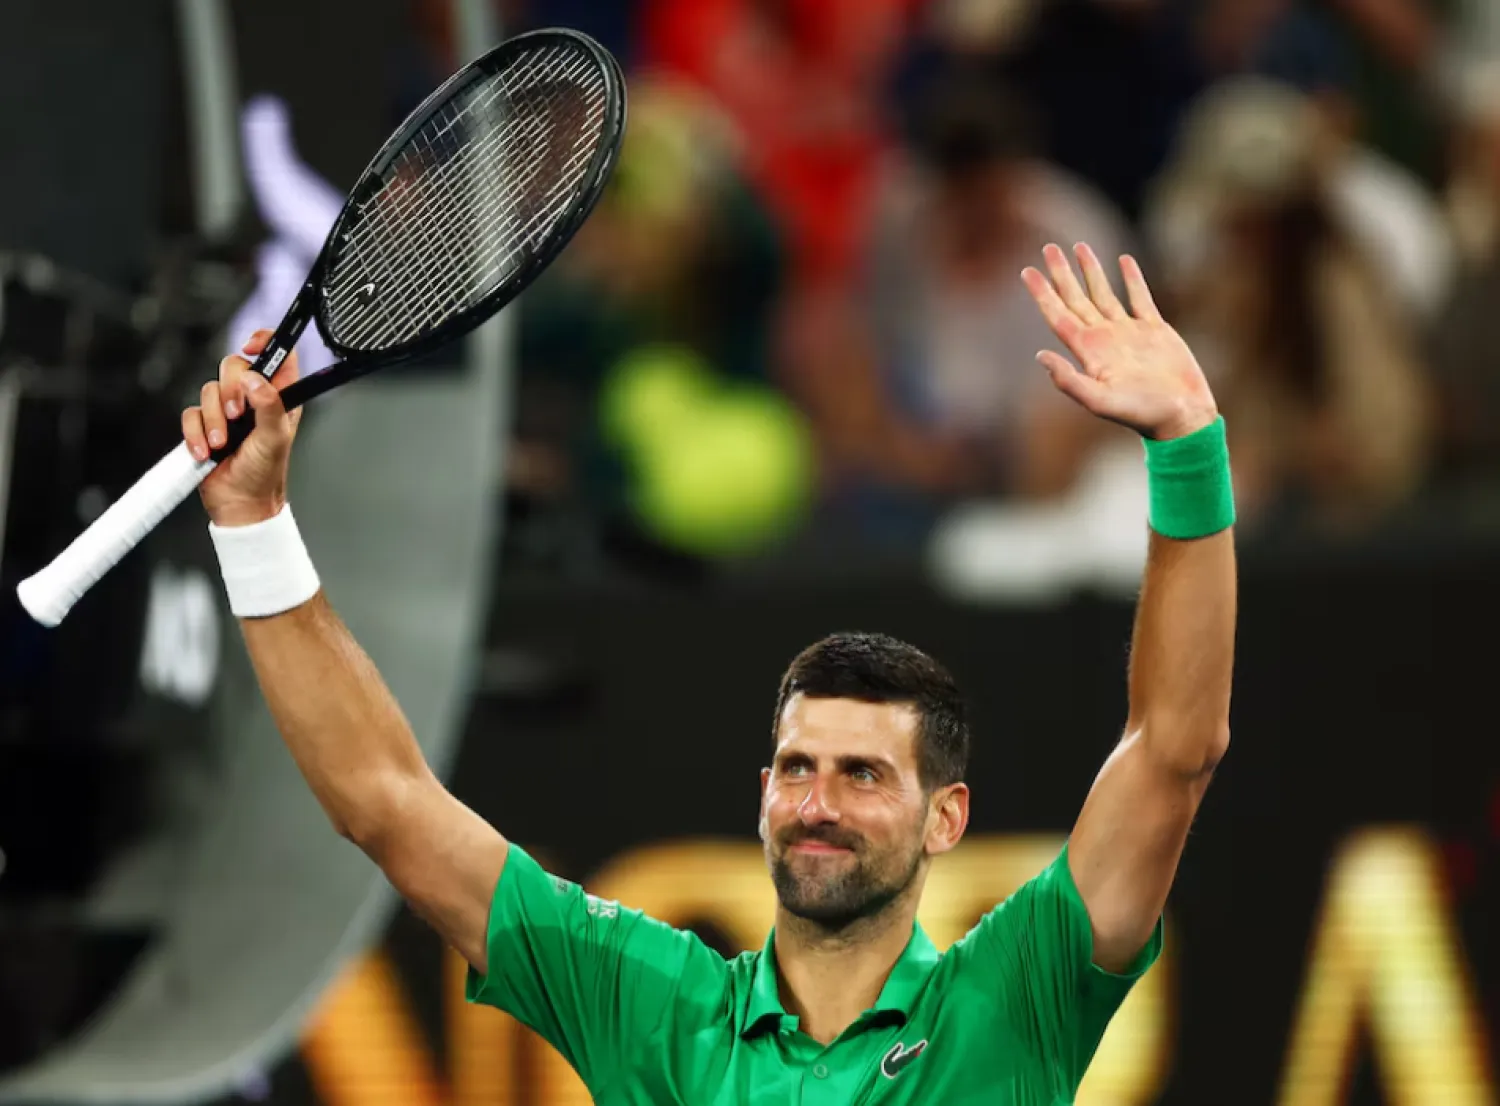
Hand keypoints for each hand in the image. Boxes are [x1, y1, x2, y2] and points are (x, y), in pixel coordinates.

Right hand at [182, 328, 302, 526]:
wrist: (240, 503)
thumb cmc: (265, 474)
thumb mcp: (275, 437)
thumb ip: (269, 405)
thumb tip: (254, 378)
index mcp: (279, 398)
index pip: (278, 356)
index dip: (266, 343)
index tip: (252, 347)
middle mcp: (252, 400)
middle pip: (233, 365)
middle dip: (229, 390)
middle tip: (236, 416)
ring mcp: (226, 412)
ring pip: (208, 389)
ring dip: (212, 419)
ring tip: (222, 443)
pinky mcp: (204, 425)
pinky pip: (190, 414)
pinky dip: (195, 433)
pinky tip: (206, 452)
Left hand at [1022, 243, 1217, 440]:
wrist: (1181, 416)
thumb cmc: (1140, 413)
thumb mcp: (1099, 401)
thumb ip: (1068, 380)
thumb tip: (1039, 356)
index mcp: (1089, 352)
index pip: (1059, 315)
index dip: (1043, 294)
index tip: (1028, 270)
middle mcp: (1104, 339)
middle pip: (1076, 298)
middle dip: (1062, 273)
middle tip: (1048, 247)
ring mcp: (1128, 333)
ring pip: (1104, 293)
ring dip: (1091, 270)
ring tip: (1079, 246)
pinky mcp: (1154, 330)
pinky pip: (1140, 297)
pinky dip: (1131, 278)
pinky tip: (1123, 260)